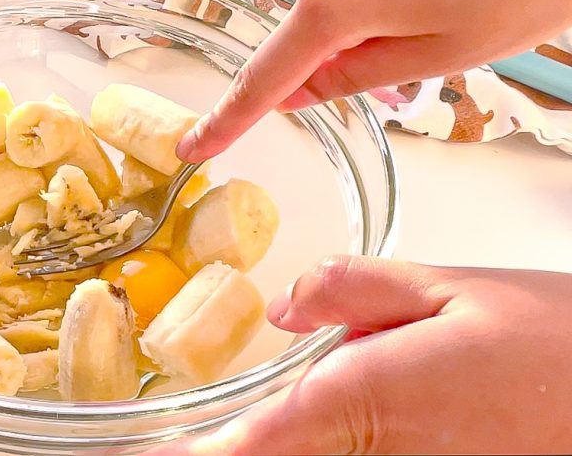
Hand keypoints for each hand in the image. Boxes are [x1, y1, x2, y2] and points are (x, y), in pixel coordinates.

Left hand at [145, 256, 571, 454]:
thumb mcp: (450, 288)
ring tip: (268, 412)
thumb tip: (284, 307)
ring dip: (280, 440)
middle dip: (227, 447)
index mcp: (360, 401)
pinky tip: (345, 414)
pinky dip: (324, 443)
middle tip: (194, 425)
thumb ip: (352, 290)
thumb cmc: (554, 347)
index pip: (247, 447)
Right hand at [178, 0, 571, 161]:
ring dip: (378, 8)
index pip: (267, 76)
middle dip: (350, 51)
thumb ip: (358, 76)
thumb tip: (301, 90)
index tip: (195, 145)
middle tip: (430, 43)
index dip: (230, 119)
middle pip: (313, 29)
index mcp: (338, 0)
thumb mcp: (446, 51)